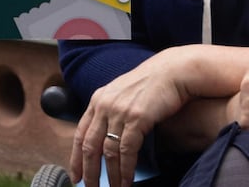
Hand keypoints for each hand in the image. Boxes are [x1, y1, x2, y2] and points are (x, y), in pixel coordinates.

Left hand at [70, 49, 189, 184]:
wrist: (172, 72)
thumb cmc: (150, 85)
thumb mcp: (122, 95)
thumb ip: (111, 112)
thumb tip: (107, 137)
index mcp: (97, 100)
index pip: (80, 134)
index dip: (76, 158)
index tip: (76, 176)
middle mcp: (104, 105)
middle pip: (89, 145)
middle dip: (89, 172)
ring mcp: (119, 111)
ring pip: (108, 151)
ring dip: (111, 175)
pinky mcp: (136, 118)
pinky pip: (127, 150)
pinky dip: (126, 169)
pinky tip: (127, 181)